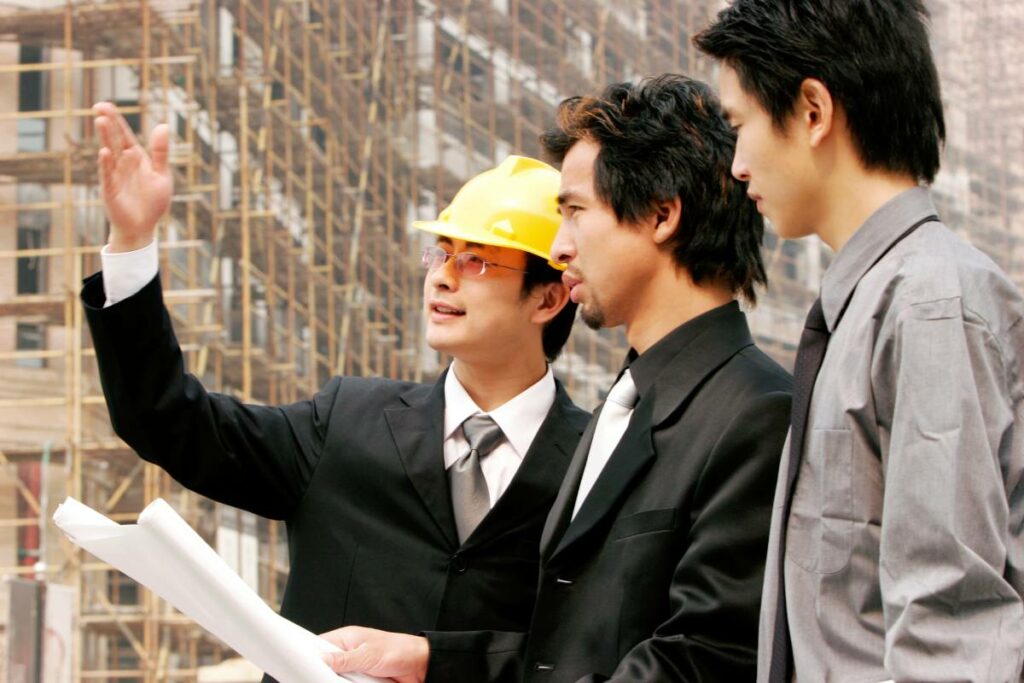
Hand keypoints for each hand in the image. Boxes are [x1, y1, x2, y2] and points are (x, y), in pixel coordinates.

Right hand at [93, 101, 171, 252]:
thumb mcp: (161, 175)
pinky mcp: (111, 190)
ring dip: (105, 137)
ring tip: (101, 120)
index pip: (124, 135)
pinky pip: (108, 175)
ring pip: (109, 153)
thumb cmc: (152, 202)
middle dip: (108, 123)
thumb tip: (164, 125)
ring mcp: (114, 176)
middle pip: (114, 139)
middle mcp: (122, 164)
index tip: (106, 105)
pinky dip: (106, 164)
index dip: (116, 120)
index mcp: (135, 158)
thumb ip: (161, 152)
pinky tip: (105, 152)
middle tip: (99, 105)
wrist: (142, 227)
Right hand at [320, 626, 428, 682]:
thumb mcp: (367, 655)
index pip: (319, 645)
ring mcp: (355, 667)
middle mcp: (349, 652)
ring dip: (338, 681)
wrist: (420, 665)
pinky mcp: (361, 679)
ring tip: (348, 680)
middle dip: (324, 673)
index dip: (310, 655)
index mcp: (347, 638)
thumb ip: (343, 659)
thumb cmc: (398, 650)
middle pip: (326, 665)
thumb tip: (320, 659)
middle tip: (325, 678)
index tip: (301, 666)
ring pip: (336, 677)